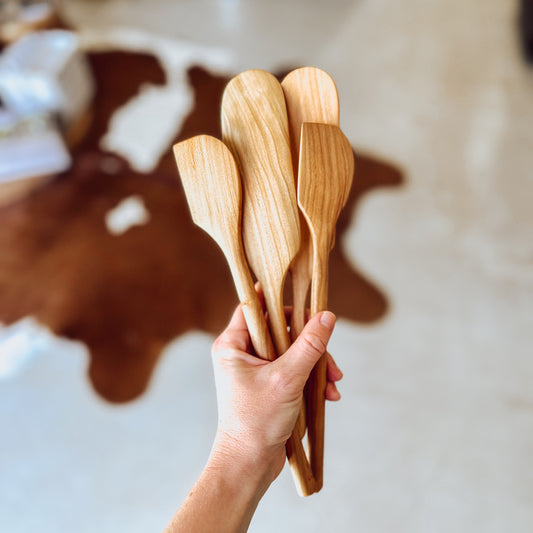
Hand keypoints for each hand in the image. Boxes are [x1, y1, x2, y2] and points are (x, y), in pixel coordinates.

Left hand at [209, 303, 341, 484]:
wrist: (249, 464)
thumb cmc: (257, 421)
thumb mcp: (287, 379)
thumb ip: (309, 346)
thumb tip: (327, 316)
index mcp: (233, 344)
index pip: (254, 306)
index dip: (277, 296)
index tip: (302, 292)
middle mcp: (242, 352)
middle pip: (280, 328)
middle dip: (309, 341)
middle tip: (329, 354)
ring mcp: (256, 369)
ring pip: (291, 349)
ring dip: (316, 362)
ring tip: (333, 382)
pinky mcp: (269, 384)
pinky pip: (294, 369)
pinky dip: (311, 378)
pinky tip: (328, 394)